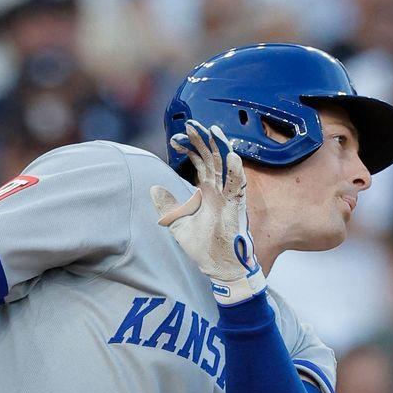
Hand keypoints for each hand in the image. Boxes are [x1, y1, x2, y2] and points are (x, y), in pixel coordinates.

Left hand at [150, 121, 265, 303]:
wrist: (218, 269)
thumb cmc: (203, 248)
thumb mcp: (177, 224)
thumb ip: (167, 205)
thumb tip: (154, 188)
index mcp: (207, 192)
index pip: (200, 162)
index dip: (189, 148)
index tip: (175, 138)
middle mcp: (219, 191)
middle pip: (212, 158)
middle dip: (202, 140)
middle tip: (191, 123)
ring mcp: (229, 198)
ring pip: (226, 167)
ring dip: (220, 148)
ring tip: (213, 130)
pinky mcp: (237, 209)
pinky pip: (238, 187)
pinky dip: (236, 172)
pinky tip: (232, 157)